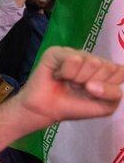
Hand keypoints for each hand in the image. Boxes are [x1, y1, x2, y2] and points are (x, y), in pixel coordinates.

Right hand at [0, 46, 123, 133]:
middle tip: (78, 88)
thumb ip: (113, 94)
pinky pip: (73, 59)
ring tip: (68, 83)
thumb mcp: (104, 107)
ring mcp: (75, 53)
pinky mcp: (57, 51)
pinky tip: (58, 76)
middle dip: (93, 84)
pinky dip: (66, 73)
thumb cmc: (75, 107)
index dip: (109, 87)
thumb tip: (92, 83)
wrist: (47, 111)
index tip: (95, 94)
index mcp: (106, 69)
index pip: (121, 71)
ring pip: (92, 62)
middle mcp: (92, 58)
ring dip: (78, 80)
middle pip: (107, 67)